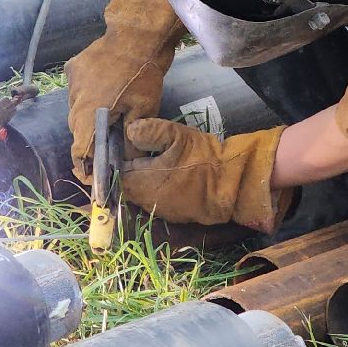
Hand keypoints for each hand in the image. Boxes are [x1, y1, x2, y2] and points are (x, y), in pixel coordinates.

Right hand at [68, 0, 185, 183]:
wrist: (136, 35)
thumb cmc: (142, 76)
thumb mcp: (144, 112)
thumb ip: (133, 140)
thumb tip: (128, 163)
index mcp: (89, 115)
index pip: (78, 151)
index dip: (84, 166)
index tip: (91, 175)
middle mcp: (74, 102)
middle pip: (77, 131)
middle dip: (90, 141)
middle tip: (107, 145)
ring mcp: (72, 83)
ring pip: (76, 110)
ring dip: (88, 117)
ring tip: (107, 115)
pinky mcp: (73, 68)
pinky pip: (77, 89)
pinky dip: (87, 95)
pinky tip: (103, 92)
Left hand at [118, 118, 288, 232]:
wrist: (232, 184)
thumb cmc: (203, 159)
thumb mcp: (177, 136)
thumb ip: (150, 131)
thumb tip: (128, 130)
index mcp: (142, 182)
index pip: (114, 174)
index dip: (115, 161)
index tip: (121, 147)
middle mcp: (146, 201)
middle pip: (126, 187)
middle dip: (128, 171)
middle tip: (139, 153)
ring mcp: (160, 211)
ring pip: (140, 195)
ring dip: (142, 181)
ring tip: (153, 163)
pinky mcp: (174, 216)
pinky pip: (155, 201)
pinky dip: (156, 190)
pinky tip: (167, 176)